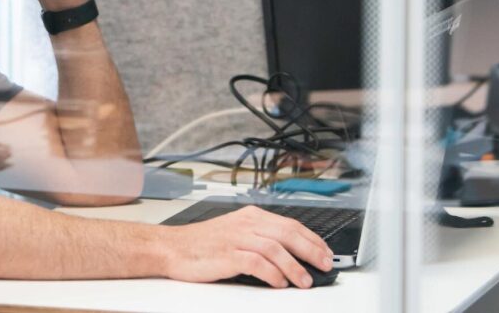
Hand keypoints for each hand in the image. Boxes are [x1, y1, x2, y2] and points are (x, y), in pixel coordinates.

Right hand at [161, 206, 333, 288]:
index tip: (326, 252)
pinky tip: (279, 282)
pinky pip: (257, 263)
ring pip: (275, 249)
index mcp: (251, 216)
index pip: (290, 224)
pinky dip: (272, 274)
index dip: (312, 239)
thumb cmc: (203, 243)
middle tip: (325, 264)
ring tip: (305, 281)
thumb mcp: (235, 231)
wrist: (172, 247)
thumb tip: (290, 252)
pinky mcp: (227, 255)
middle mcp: (246, 224)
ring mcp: (236, 238)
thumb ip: (260, 237)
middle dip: (311, 250)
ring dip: (294, 266)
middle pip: (288, 233)